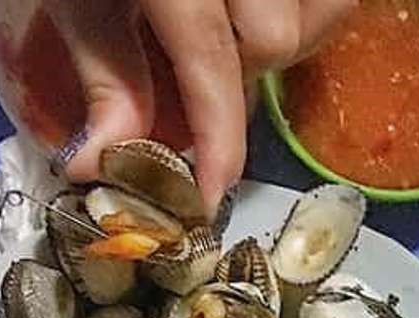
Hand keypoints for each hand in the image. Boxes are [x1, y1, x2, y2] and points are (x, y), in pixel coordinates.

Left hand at [53, 0, 355, 212]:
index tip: (211, 197)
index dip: (217, 141)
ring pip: (317, 12)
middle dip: (240, 70)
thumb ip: (102, 71)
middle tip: (200, 67)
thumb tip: (104, 164)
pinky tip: (262, 7)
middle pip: (275, 38)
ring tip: (235, 28)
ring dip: (282, 35)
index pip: (212, 58)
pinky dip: (309, 9)